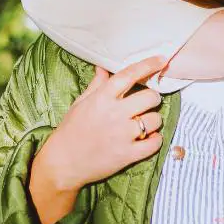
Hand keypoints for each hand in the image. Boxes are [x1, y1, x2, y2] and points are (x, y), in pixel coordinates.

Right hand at [36, 56, 166, 194]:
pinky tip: (148, 138)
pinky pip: (154, 144)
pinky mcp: (127, 154)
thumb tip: (103, 67)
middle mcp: (115, 114)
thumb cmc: (71, 130)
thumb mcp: (81, 103)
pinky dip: (155, 140)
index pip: (129, 75)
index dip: (148, 65)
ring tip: (144, 123)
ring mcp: (122, 135)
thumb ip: (96, 85)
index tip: (161, 60)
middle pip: (150, 97)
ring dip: (153, 120)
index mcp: (102, 98)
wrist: (62, 163)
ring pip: (155, 120)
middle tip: (147, 102)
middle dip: (153, 98)